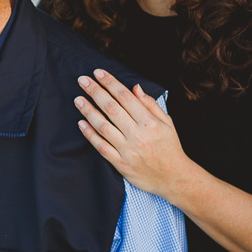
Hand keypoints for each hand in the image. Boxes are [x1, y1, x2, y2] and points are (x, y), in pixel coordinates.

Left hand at [74, 69, 192, 200]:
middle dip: (95, 91)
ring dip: (88, 111)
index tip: (98, 73)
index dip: (110, 83)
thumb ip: (150, 104)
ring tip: (78, 99)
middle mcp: (138, 135)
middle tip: (82, 80)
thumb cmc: (170, 147)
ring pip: (103, 126)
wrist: (174, 178)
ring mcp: (128, 150)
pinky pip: (101, 147)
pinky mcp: (120, 164)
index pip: (125, 97)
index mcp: (150, 123)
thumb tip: (134, 87)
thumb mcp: (167, 123)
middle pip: (111, 108)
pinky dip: (89, 134)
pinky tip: (81, 123)